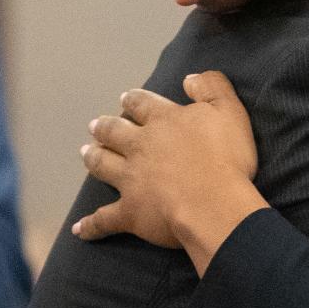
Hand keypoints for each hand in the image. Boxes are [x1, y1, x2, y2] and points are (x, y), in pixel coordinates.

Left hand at [75, 72, 267, 273]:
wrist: (214, 204)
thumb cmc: (227, 158)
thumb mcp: (230, 112)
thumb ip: (212, 88)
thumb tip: (189, 78)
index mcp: (164, 121)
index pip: (142, 104)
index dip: (133, 101)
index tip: (125, 99)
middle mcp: (140, 146)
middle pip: (114, 132)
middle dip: (105, 127)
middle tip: (96, 126)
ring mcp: (130, 180)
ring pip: (103, 165)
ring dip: (93, 158)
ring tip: (86, 153)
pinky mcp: (129, 212)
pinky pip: (104, 220)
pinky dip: (91, 225)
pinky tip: (78, 229)